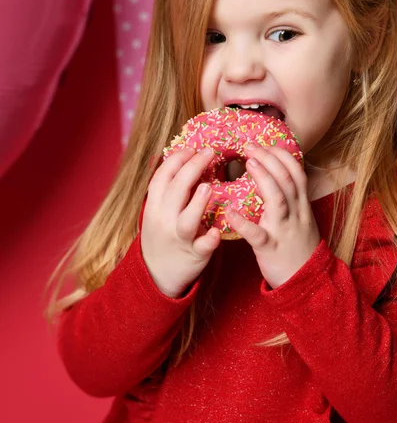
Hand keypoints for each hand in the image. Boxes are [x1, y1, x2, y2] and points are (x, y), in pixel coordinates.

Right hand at [141, 146, 219, 297]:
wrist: (156, 274)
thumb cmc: (163, 233)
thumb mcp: (158, 210)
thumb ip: (170, 189)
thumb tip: (185, 158)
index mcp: (155, 205)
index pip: (162, 177)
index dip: (176, 160)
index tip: (191, 148)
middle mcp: (164, 220)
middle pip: (176, 190)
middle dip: (192, 168)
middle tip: (209, 152)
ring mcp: (179, 238)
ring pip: (186, 220)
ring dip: (198, 203)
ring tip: (209, 187)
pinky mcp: (194, 255)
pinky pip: (202, 246)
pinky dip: (209, 239)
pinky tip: (216, 231)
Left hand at [225, 143, 320, 288]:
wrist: (308, 281)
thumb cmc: (298, 247)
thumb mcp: (301, 218)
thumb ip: (290, 199)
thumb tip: (274, 175)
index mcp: (301, 205)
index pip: (296, 172)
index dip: (282, 155)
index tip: (266, 143)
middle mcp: (295, 213)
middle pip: (287, 179)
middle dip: (270, 159)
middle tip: (250, 146)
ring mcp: (284, 230)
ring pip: (277, 199)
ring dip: (263, 178)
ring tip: (248, 163)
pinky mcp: (271, 248)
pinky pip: (257, 234)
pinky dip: (244, 222)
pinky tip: (230, 212)